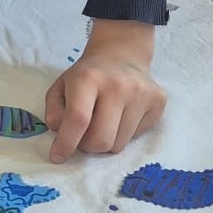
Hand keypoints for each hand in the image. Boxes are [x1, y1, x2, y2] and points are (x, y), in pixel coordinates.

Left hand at [44, 20, 165, 161]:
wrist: (121, 56)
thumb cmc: (86, 77)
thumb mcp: (60, 88)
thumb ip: (54, 113)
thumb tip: (63, 136)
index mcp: (88, 78)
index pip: (78, 119)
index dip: (66, 143)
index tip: (57, 157)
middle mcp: (118, 85)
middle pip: (100, 140)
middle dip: (86, 145)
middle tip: (83, 134)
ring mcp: (142, 94)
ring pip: (118, 145)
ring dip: (105, 141)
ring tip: (103, 121)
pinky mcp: (158, 102)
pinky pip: (134, 138)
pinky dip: (122, 135)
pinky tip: (120, 116)